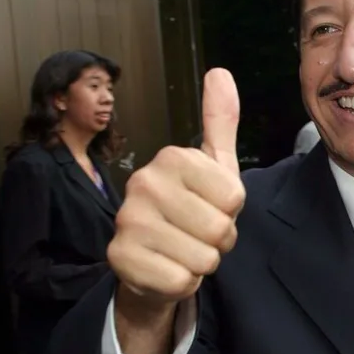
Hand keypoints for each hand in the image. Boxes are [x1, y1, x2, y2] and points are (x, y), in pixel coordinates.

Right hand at [108, 68, 245, 304]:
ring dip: (202, 262)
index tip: (211, 207)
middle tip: (198, 233)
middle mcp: (144, 183)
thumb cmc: (191, 210)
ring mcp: (127, 221)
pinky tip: (167, 267)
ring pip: (203, 258)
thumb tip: (220, 72)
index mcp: (171, 158)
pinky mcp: (119, 258)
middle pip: (219, 229)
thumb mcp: (214, 166)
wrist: (152, 260)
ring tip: (183, 249)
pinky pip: (181, 280)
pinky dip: (182, 282)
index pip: (234, 197)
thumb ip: (220, 121)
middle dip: (219, 240)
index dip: (231, 211)